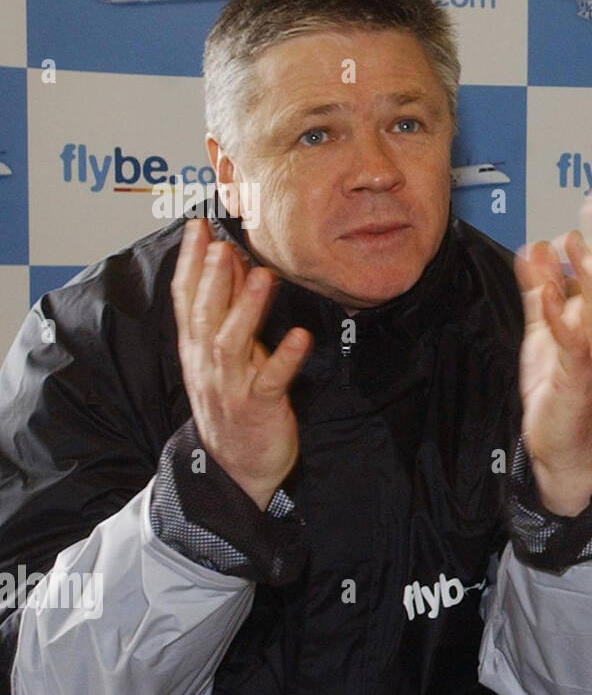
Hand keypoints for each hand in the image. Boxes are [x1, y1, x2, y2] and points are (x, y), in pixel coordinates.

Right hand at [171, 219, 312, 509]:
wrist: (235, 467)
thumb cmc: (235, 402)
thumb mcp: (226, 353)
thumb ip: (229, 309)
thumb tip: (231, 261)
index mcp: (197, 348)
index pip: (186, 298)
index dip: (190, 263)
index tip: (197, 227)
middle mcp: (208, 364)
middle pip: (204, 316)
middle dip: (211, 279)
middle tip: (221, 243)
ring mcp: (231, 387)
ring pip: (231, 343)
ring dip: (247, 308)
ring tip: (263, 275)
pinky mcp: (259, 408)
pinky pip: (271, 381)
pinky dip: (286, 358)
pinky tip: (302, 337)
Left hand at [514, 187, 591, 515]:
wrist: (566, 449)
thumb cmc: (559, 393)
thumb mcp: (545, 333)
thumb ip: (541, 292)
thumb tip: (537, 249)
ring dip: (589, 273)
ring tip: (579, 239)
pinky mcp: (574, 377)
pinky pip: (568, 342)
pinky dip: (556, 313)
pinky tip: (545, 290)